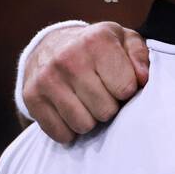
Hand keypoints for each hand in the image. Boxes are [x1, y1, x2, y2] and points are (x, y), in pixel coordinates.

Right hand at [23, 22, 148, 142]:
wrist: (50, 44)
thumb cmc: (96, 47)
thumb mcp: (123, 39)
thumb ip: (139, 56)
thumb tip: (143, 79)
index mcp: (96, 41)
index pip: (126, 89)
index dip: (126, 91)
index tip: (119, 82)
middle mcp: (69, 58)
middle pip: (105, 111)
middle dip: (108, 106)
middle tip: (102, 94)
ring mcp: (47, 79)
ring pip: (83, 125)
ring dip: (89, 119)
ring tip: (86, 102)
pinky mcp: (31, 97)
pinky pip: (61, 133)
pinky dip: (68, 129)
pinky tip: (69, 110)